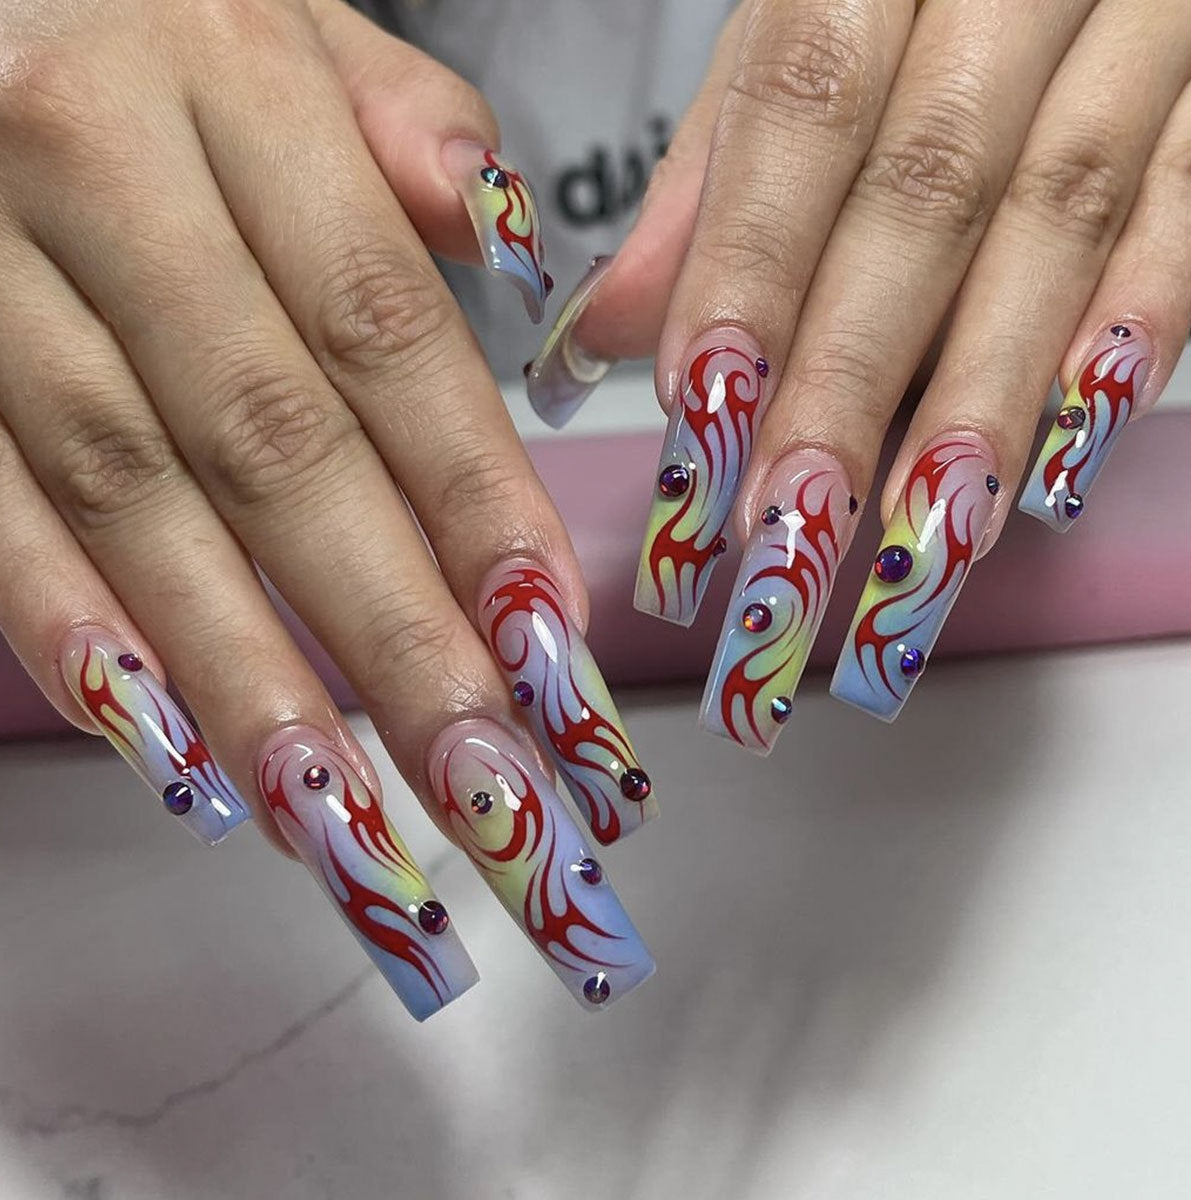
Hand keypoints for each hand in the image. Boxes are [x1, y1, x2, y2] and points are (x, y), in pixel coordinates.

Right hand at [0, 0, 655, 1018]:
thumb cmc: (127, 11)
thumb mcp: (277, 15)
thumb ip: (402, 126)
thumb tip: (509, 251)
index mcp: (232, 77)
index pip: (389, 336)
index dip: (479, 505)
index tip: (561, 655)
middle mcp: (102, 171)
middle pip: (283, 454)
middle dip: (401, 648)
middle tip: (498, 800)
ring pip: (138, 508)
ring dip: (257, 687)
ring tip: (357, 832)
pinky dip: (77, 639)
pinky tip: (174, 756)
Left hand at [529, 0, 1190, 745]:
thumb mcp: (797, 44)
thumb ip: (715, 180)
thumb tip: (609, 330)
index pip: (803, 109)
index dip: (751, 270)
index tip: (703, 419)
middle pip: (927, 191)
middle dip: (852, 376)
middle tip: (796, 525)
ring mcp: (1140, 24)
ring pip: (1061, 213)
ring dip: (985, 393)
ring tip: (921, 536)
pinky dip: (1134, 329)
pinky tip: (1070, 455)